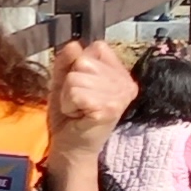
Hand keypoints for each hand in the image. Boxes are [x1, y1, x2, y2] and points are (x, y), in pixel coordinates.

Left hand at [43, 36, 136, 190]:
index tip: (82, 86)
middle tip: (79, 102)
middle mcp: (126, 83)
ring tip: (79, 109)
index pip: (97, 47)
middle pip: (84, 62)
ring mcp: (120, 96)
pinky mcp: (109, 108)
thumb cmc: (69, 115)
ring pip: (77, 77)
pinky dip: (69, 104)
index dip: (80, 65)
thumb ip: (67, 61)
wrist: (69, 146)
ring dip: (69, 95)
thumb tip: (74, 44)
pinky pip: (75, 92)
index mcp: (121, 73)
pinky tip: (79, 115)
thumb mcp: (64, 81)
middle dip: (71, 82)